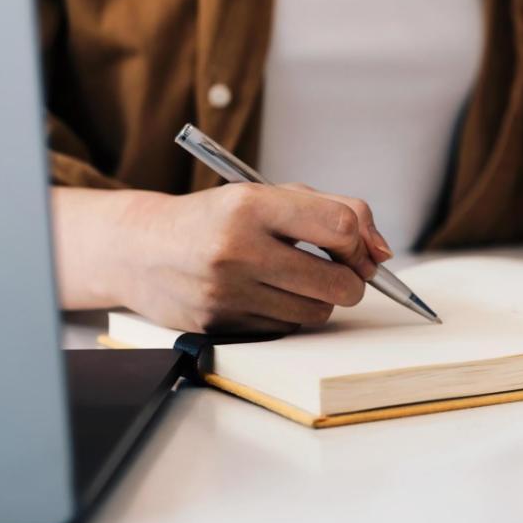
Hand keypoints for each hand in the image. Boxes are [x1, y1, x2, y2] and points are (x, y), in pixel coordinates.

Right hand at [116, 184, 392, 333]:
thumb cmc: (218, 217)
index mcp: (251, 205)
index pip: (340, 227)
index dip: (360, 243)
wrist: (140, 248)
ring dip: (319, 298)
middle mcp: (237, 249)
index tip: (356, 248)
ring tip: (295, 278)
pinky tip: (266, 293)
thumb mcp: (269, 194)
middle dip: (351, 280)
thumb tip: (382, 252)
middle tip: (338, 271)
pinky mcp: (218, 324)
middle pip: (338, 282)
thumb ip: (334, 209)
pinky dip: (288, 313)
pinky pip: (285, 328)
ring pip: (316, 311)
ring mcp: (226, 291)